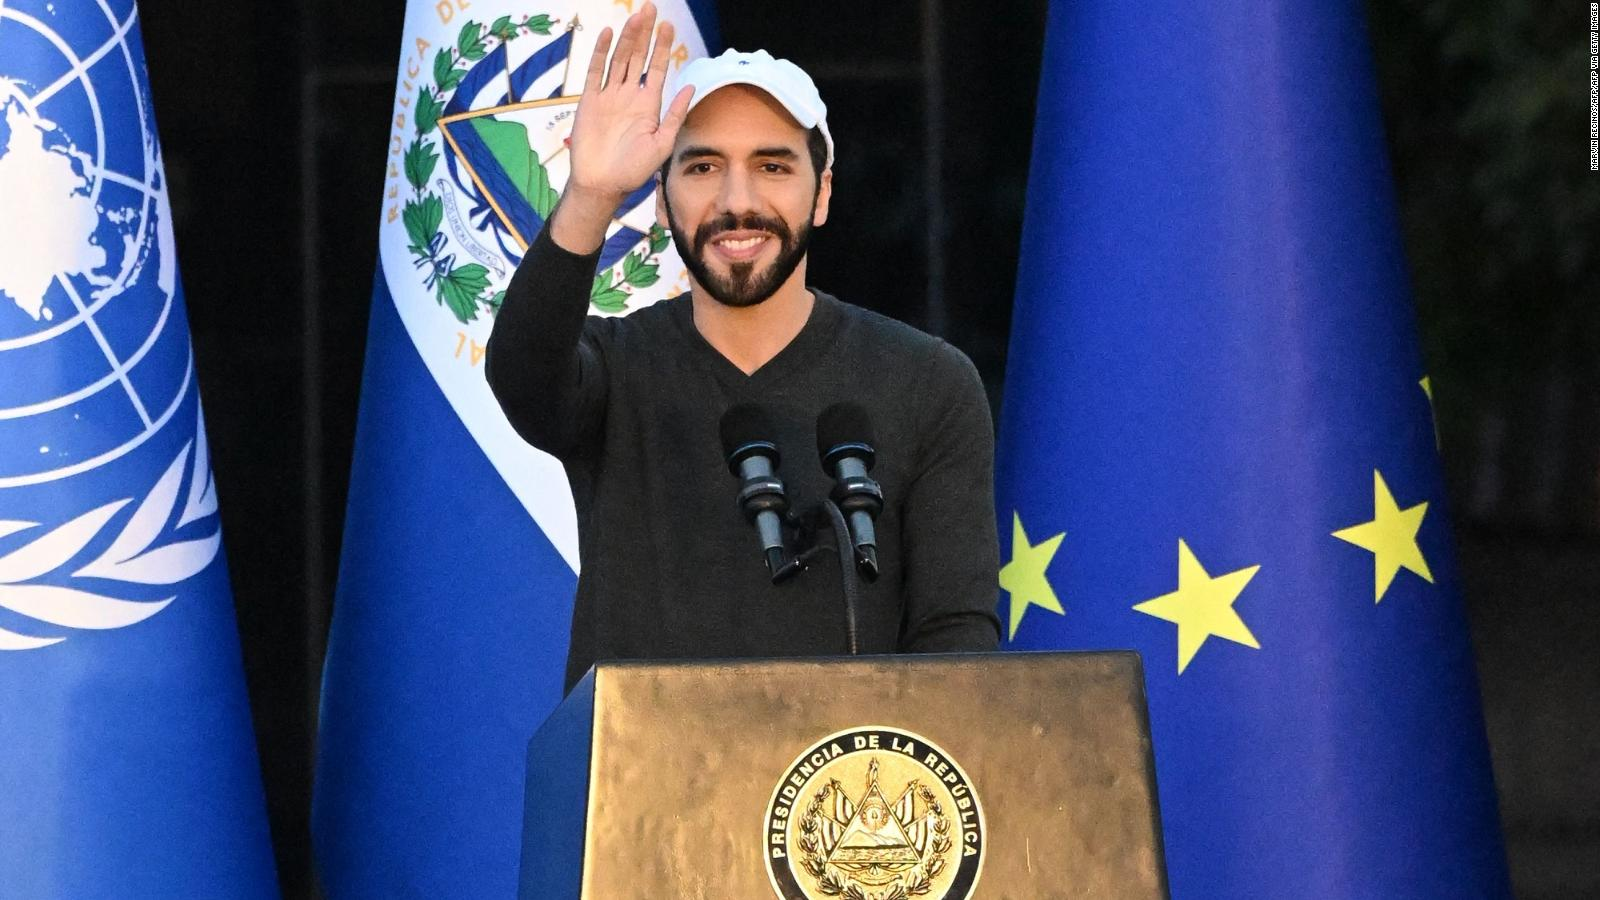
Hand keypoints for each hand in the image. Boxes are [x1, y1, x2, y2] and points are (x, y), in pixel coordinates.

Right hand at [549, 3, 692, 252]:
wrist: (603, 184)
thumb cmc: (634, 170)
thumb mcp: (662, 143)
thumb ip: (675, 114)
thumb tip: (690, 87)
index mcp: (649, 105)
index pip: (658, 68)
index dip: (663, 47)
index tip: (669, 25)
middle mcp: (630, 95)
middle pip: (638, 56)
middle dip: (645, 33)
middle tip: (651, 8)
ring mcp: (609, 96)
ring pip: (619, 59)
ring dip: (627, 38)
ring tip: (635, 16)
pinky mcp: (590, 100)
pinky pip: (596, 71)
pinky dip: (600, 52)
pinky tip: (607, 34)